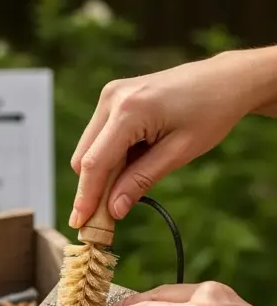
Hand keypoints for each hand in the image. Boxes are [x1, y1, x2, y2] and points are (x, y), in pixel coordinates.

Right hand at [69, 46, 276, 228]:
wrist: (224, 80)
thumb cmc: (210, 113)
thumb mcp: (179, 153)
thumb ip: (141, 180)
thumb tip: (114, 210)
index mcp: (129, 110)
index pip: (95, 163)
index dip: (86, 197)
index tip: (80, 225)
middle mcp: (112, 98)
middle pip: (84, 158)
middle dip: (92, 188)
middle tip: (110, 216)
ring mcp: (111, 95)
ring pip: (88, 149)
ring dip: (102, 173)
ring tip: (129, 187)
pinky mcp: (114, 97)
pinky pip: (100, 137)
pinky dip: (109, 157)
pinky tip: (133, 164)